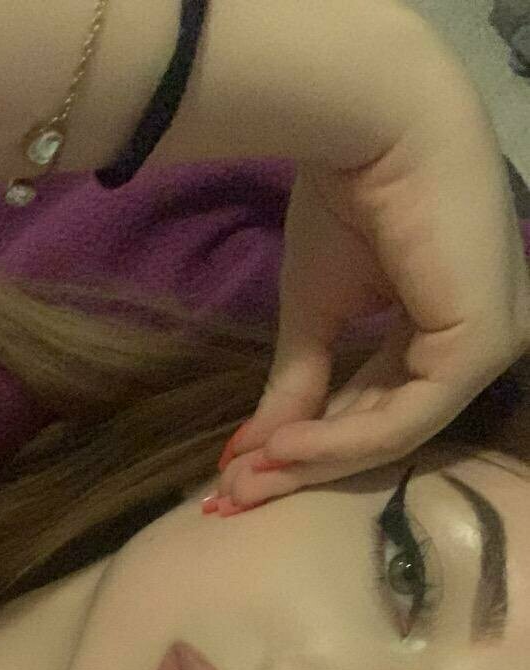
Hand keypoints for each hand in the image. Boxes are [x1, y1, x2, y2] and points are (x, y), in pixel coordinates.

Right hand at [214, 92, 529, 509]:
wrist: (369, 124)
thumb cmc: (346, 197)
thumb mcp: (313, 310)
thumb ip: (299, 383)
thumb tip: (253, 454)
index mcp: (445, 325)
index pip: (378, 402)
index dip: (308, 443)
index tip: (239, 472)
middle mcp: (476, 341)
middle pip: (384, 425)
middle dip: (305, 465)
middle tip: (233, 495)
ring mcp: (487, 346)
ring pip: (395, 433)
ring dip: (315, 462)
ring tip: (247, 477)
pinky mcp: (482, 347)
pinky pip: (406, 418)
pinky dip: (342, 441)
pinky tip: (285, 449)